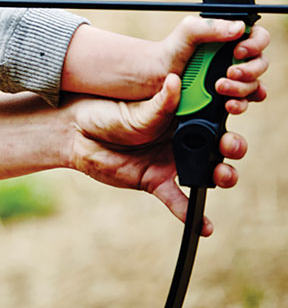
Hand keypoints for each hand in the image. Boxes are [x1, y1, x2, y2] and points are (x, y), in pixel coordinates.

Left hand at [65, 74, 249, 235]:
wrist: (76, 135)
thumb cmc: (105, 112)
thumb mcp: (136, 108)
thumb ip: (160, 102)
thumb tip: (174, 80)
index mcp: (181, 115)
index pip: (214, 117)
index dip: (227, 119)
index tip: (232, 115)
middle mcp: (182, 139)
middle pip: (218, 147)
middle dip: (232, 148)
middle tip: (228, 148)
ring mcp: (170, 162)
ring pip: (206, 173)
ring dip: (221, 176)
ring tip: (223, 177)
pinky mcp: (155, 182)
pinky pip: (178, 200)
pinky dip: (191, 216)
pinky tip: (204, 228)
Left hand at [158, 17, 269, 108]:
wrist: (158, 77)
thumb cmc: (173, 50)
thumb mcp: (188, 32)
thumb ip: (210, 27)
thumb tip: (240, 28)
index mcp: (231, 38)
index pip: (258, 37)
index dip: (255, 43)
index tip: (238, 51)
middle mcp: (237, 58)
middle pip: (260, 63)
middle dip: (249, 69)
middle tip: (230, 72)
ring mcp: (235, 79)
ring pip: (254, 85)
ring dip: (241, 87)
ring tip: (219, 87)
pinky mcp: (229, 96)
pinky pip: (245, 102)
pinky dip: (240, 104)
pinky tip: (227, 104)